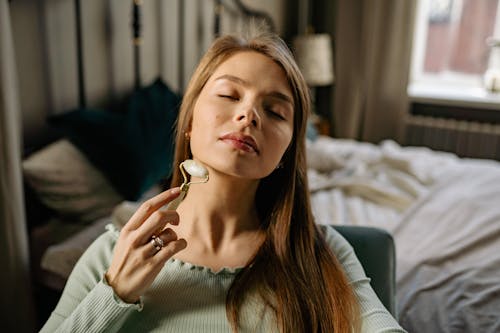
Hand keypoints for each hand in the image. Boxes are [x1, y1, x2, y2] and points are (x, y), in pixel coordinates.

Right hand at [105, 187, 186, 302]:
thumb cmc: (127, 260)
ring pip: (168, 234)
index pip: (147, 207)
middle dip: (173, 215)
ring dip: (175, 235)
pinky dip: (181, 244)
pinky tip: (178, 246)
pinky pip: (173, 248)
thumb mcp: (127, 241)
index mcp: (128, 230)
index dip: (164, 196)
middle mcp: (134, 239)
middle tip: (176, 221)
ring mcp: (142, 252)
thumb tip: (165, 213)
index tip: (177, 190)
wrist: (118, 287)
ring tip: (170, 242)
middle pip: (159, 216)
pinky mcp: (152, 265)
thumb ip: (143, 228)